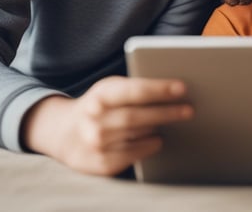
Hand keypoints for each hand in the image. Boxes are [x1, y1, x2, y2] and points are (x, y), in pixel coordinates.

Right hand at [21, 76, 192, 175]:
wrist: (63, 132)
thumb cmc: (100, 105)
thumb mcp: (110, 89)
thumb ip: (134, 88)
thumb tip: (172, 89)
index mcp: (101, 94)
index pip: (134, 90)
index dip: (159, 88)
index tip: (182, 88)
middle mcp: (95, 119)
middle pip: (138, 116)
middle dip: (167, 112)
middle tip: (189, 109)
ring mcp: (95, 144)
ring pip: (137, 135)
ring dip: (159, 127)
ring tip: (179, 119)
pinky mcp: (99, 163)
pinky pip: (132, 154)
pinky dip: (148, 146)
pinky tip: (158, 139)